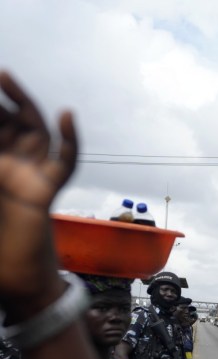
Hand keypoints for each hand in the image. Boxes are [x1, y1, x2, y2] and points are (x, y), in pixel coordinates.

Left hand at [0, 71, 77, 316]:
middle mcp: (8, 167)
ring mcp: (30, 176)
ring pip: (34, 132)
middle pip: (8, 122)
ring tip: (6, 79)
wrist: (12, 279)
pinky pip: (65, 161)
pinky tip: (67, 116)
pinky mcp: (47, 189)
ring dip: (24, 104)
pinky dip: (70, 140)